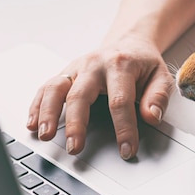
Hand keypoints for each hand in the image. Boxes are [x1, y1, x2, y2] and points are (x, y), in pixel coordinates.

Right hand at [26, 36, 172, 158]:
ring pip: (56, 88)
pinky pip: (46, 88)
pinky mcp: (66, 74)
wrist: (130, 44)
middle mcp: (94, 64)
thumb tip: (151, 117)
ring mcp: (76, 68)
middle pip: (81, 94)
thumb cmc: (144, 65)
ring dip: (48, 113)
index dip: (123, 128)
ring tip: (45, 135)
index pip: (120, 100)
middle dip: (77, 123)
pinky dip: (37, 105)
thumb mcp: (161, 77)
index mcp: (120, 64)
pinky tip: (32, 123)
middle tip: (75, 147)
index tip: (126, 150)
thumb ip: (158, 97)